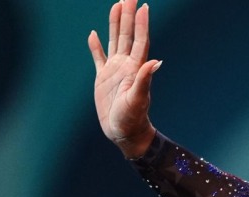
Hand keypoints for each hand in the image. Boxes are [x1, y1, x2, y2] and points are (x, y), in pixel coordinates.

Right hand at [87, 0, 160, 157]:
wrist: (124, 132)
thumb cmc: (133, 119)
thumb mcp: (138, 100)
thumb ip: (144, 80)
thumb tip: (155, 62)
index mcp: (135, 68)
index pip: (139, 40)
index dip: (141, 23)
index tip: (143, 6)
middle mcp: (126, 65)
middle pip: (127, 35)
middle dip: (128, 15)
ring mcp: (114, 70)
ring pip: (115, 40)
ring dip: (115, 23)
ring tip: (116, 4)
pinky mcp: (103, 78)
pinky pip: (98, 57)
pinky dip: (95, 46)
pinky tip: (93, 34)